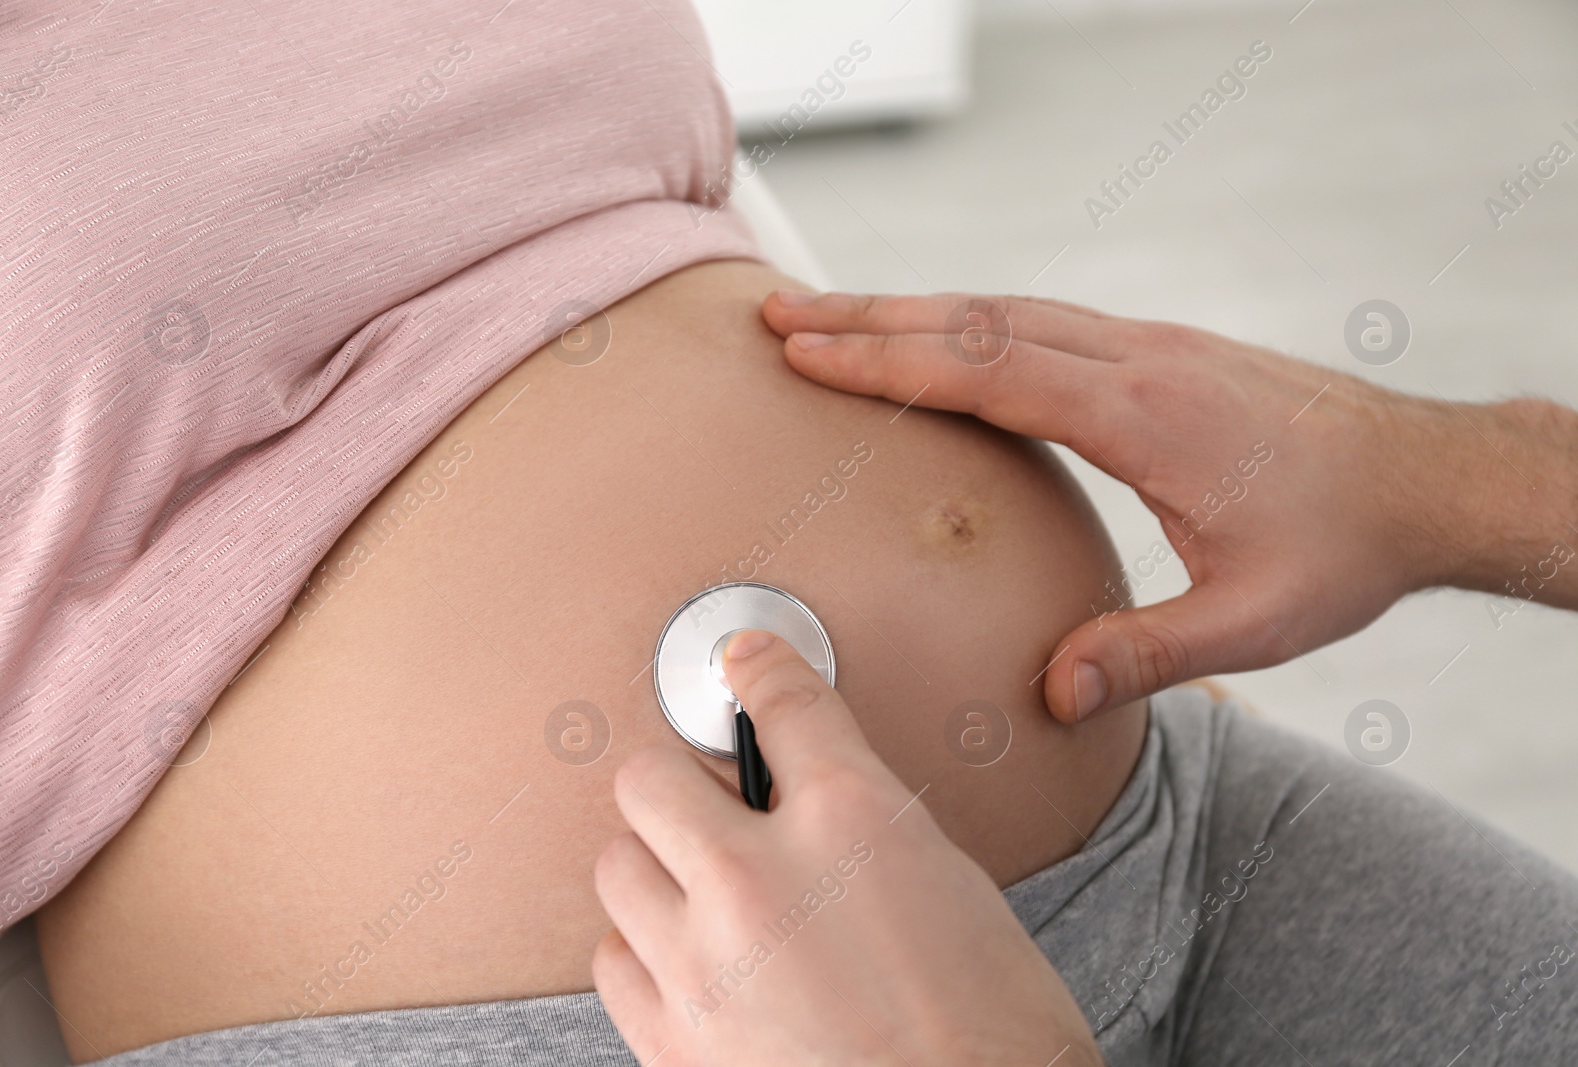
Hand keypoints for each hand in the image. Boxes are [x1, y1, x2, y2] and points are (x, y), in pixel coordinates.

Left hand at [592, 630, 1103, 1066]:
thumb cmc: (992, 1029)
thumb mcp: (952, 884)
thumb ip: (862, 824)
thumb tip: (807, 801)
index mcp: (854, 818)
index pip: (780, 701)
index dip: (759, 668)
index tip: (745, 663)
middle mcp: (763, 876)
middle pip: (650, 776)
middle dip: (678, 780)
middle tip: (710, 801)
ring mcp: (706, 960)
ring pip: (617, 865)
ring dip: (657, 868)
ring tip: (702, 892)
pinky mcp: (673, 1039)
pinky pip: (611, 961)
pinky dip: (643, 952)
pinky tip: (689, 961)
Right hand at [762, 289, 1577, 721]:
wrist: (1430, 478)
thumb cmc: (1346, 546)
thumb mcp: (1254, 620)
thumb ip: (1146, 654)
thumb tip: (1048, 694)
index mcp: (1146, 415)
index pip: (989, 372)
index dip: (890, 362)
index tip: (807, 352)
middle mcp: (1139, 360)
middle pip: (979, 320)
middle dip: (870, 316)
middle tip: (777, 312)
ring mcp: (1150, 346)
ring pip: (1008, 310)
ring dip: (913, 309)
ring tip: (830, 314)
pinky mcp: (1160, 352)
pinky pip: (1043, 321)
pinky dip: (970, 321)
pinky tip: (939, 337)